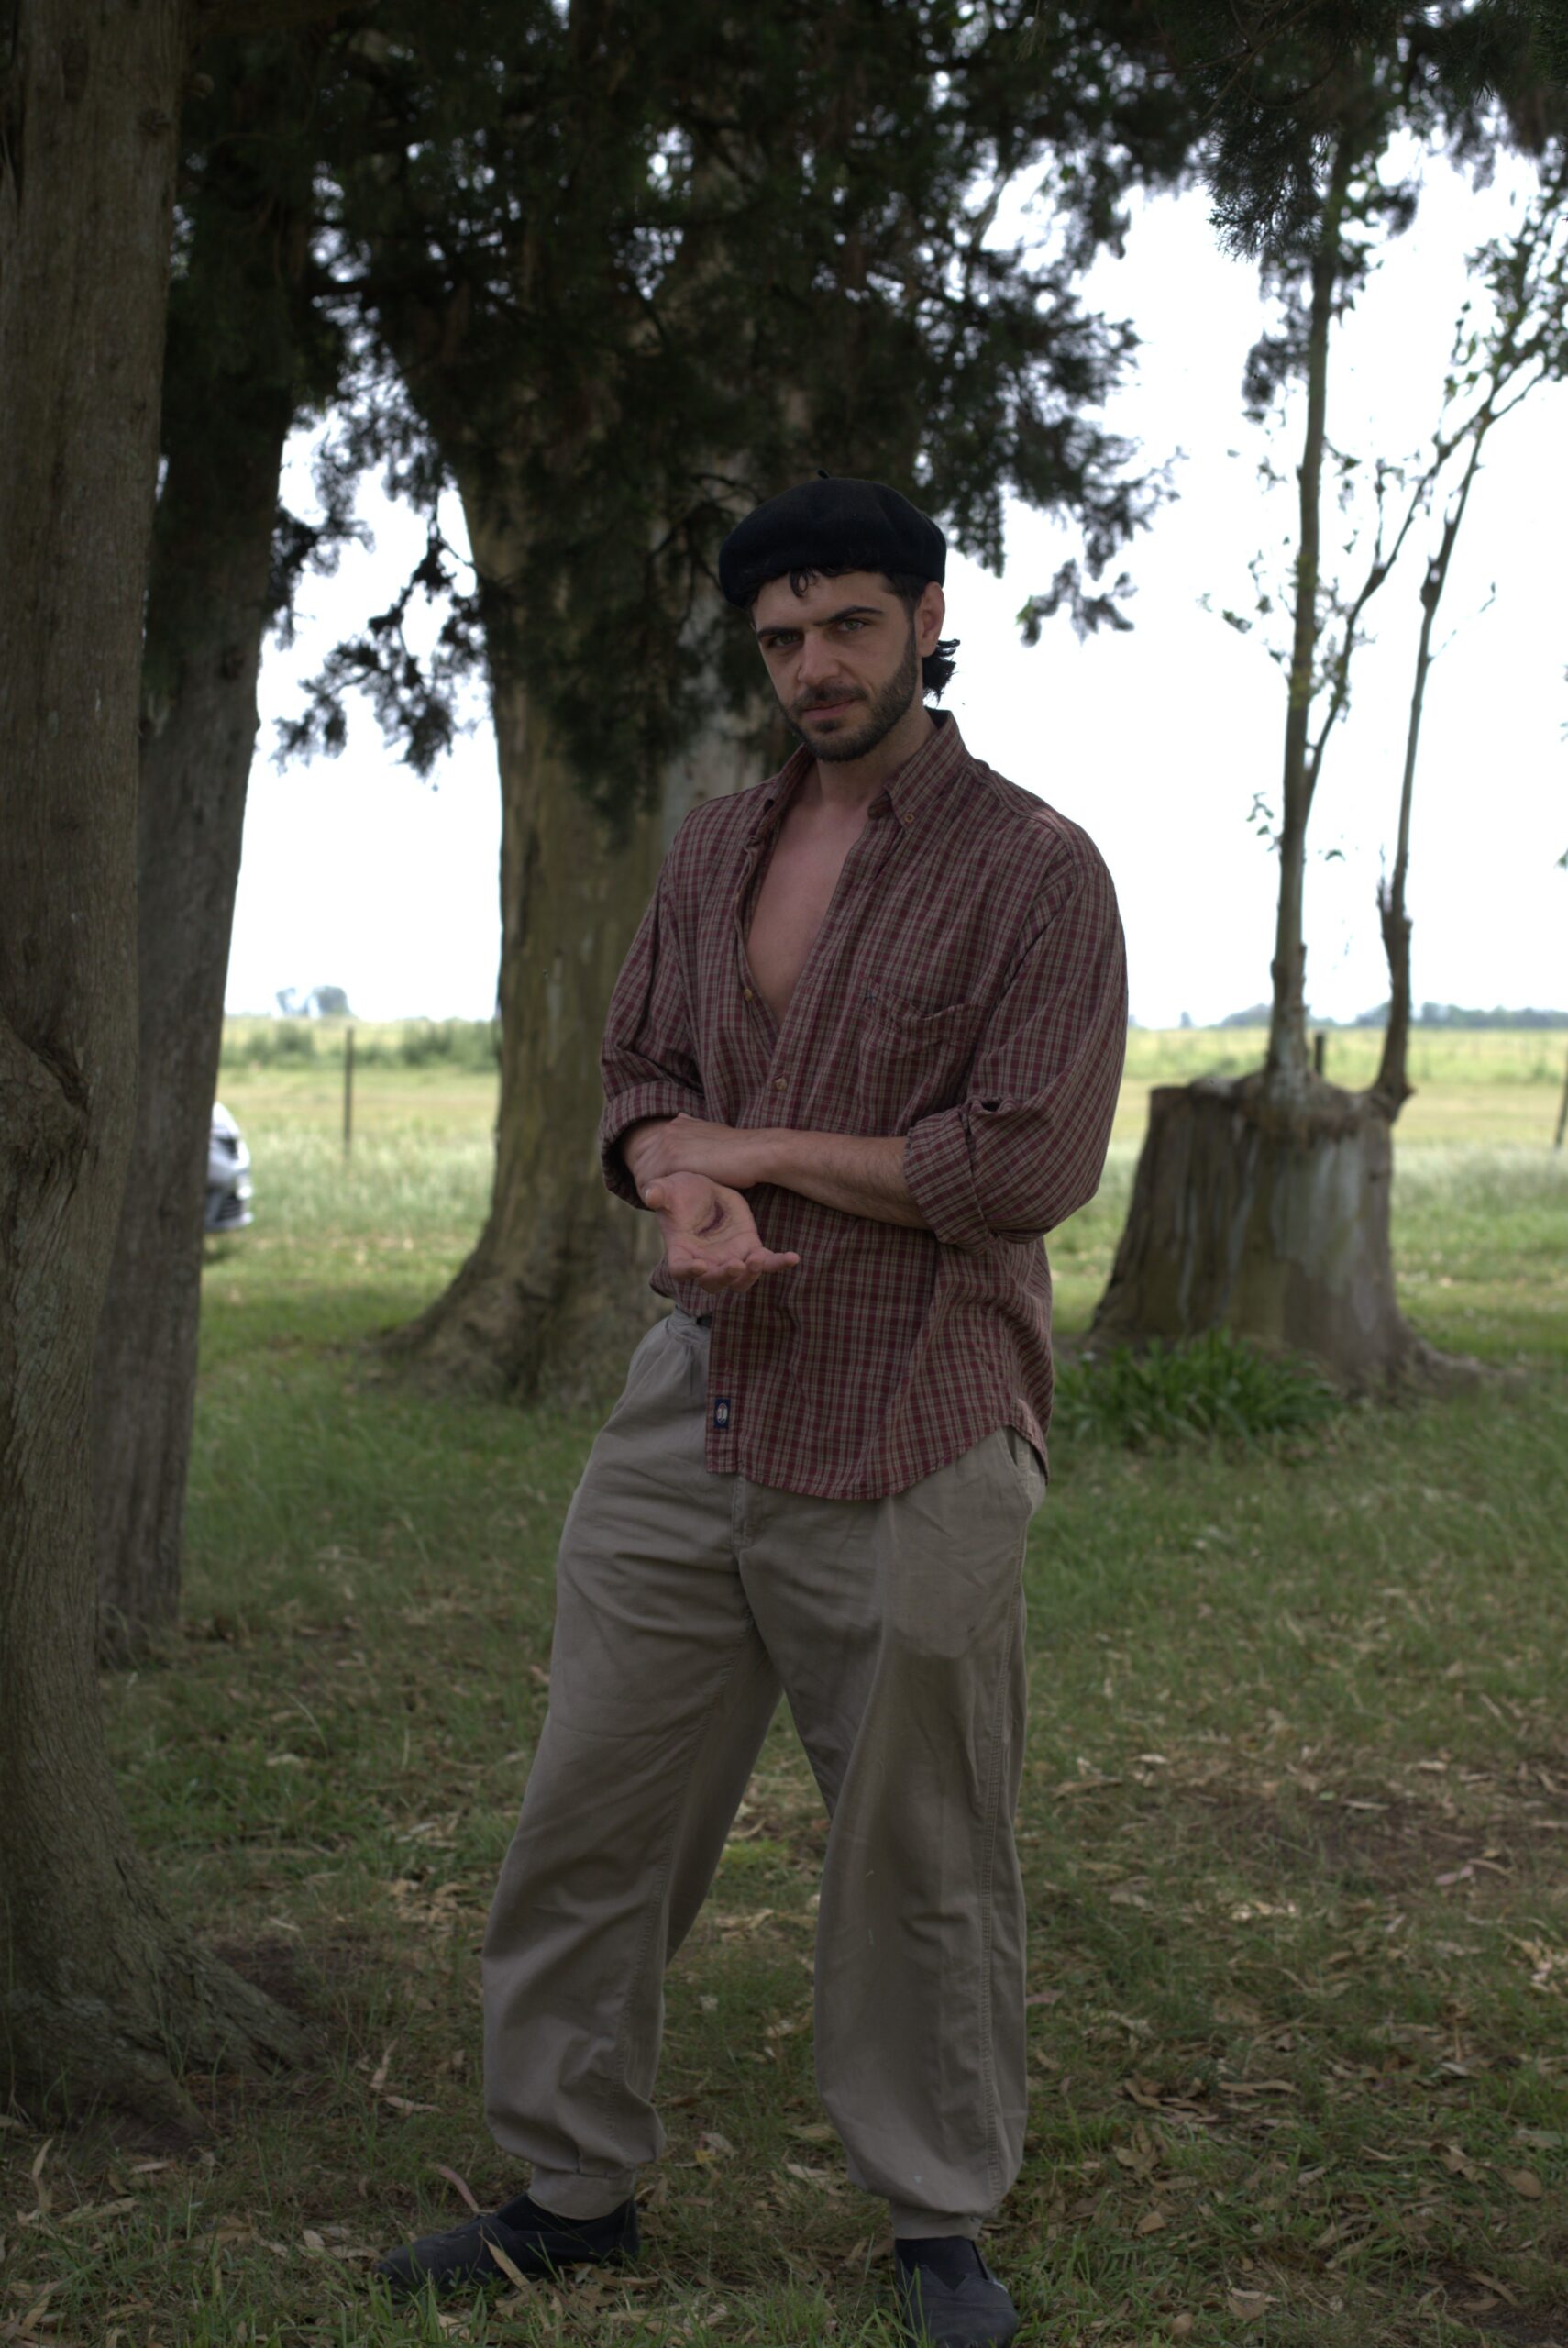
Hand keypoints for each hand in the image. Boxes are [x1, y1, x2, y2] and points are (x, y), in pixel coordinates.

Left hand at [633, 1113, 774, 1191]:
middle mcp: (668, 1130)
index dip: (652, 1174)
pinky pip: (650, 1183)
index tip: (665, 1189)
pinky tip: (671, 1204)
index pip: (646, 1154)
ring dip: (651, 1193)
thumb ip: (694, 1133)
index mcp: (676, 1125)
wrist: (755, 1153)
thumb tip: (681, 1119)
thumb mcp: (714, 1137)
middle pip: (640, 1165)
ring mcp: (668, 1142)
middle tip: (665, 1202)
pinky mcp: (672, 1157)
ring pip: (642, 1176)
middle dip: (648, 1184)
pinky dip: (656, 1196)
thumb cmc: (740, 1153)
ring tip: (668, 1205)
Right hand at [642, 1170, 799, 1294]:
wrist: (704, 1190)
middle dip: (724, 1277)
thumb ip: (659, 1193)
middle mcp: (705, 1263)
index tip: (700, 1266)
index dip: (689, 1271)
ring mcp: (729, 1259)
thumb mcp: (668, 1187)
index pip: (681, 1269)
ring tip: (758, 1260)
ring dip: (750, 1275)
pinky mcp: (750, 1250)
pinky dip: (779, 1263)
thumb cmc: (679, 1192)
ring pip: (741, 1280)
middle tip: (736, 1266)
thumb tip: (650, 1194)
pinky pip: (767, 1262)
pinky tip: (793, 1258)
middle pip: (713, 1282)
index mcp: (681, 1252)